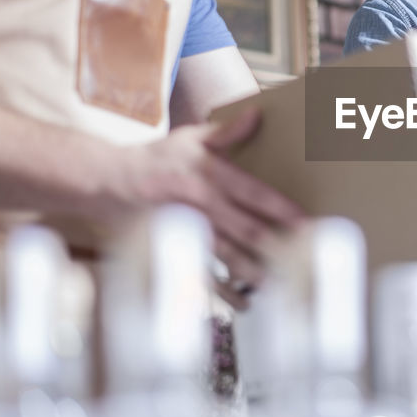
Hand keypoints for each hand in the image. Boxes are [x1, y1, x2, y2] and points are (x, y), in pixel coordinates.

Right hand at [115, 106, 302, 308]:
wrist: (109, 183)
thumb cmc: (156, 159)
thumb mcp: (190, 138)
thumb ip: (226, 131)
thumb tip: (258, 113)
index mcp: (210, 176)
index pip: (255, 194)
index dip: (283, 209)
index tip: (307, 221)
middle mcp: (202, 205)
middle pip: (247, 229)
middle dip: (278, 244)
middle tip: (306, 257)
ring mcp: (188, 231)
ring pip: (228, 256)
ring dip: (256, 271)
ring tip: (284, 282)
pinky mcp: (174, 250)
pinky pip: (202, 276)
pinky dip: (224, 293)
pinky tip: (245, 303)